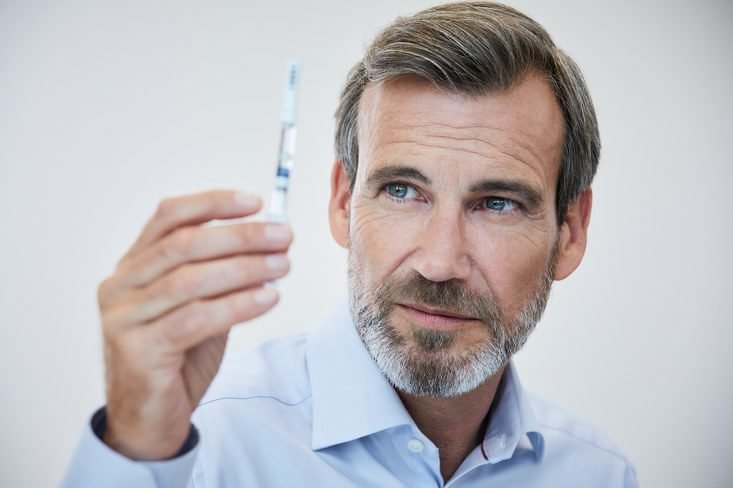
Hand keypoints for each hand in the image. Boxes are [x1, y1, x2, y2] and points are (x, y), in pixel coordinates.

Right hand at [98, 190, 291, 459]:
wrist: (151, 417)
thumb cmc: (178, 356)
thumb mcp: (199, 305)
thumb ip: (220, 273)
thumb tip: (268, 240)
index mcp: (132, 266)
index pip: (169, 217)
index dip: (212, 203)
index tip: (255, 201)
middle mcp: (120, 286)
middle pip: (183, 245)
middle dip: (240, 236)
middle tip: (282, 237)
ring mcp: (123, 318)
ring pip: (190, 280)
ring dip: (244, 269)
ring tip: (282, 266)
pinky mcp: (138, 351)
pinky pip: (195, 319)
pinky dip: (237, 305)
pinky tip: (267, 298)